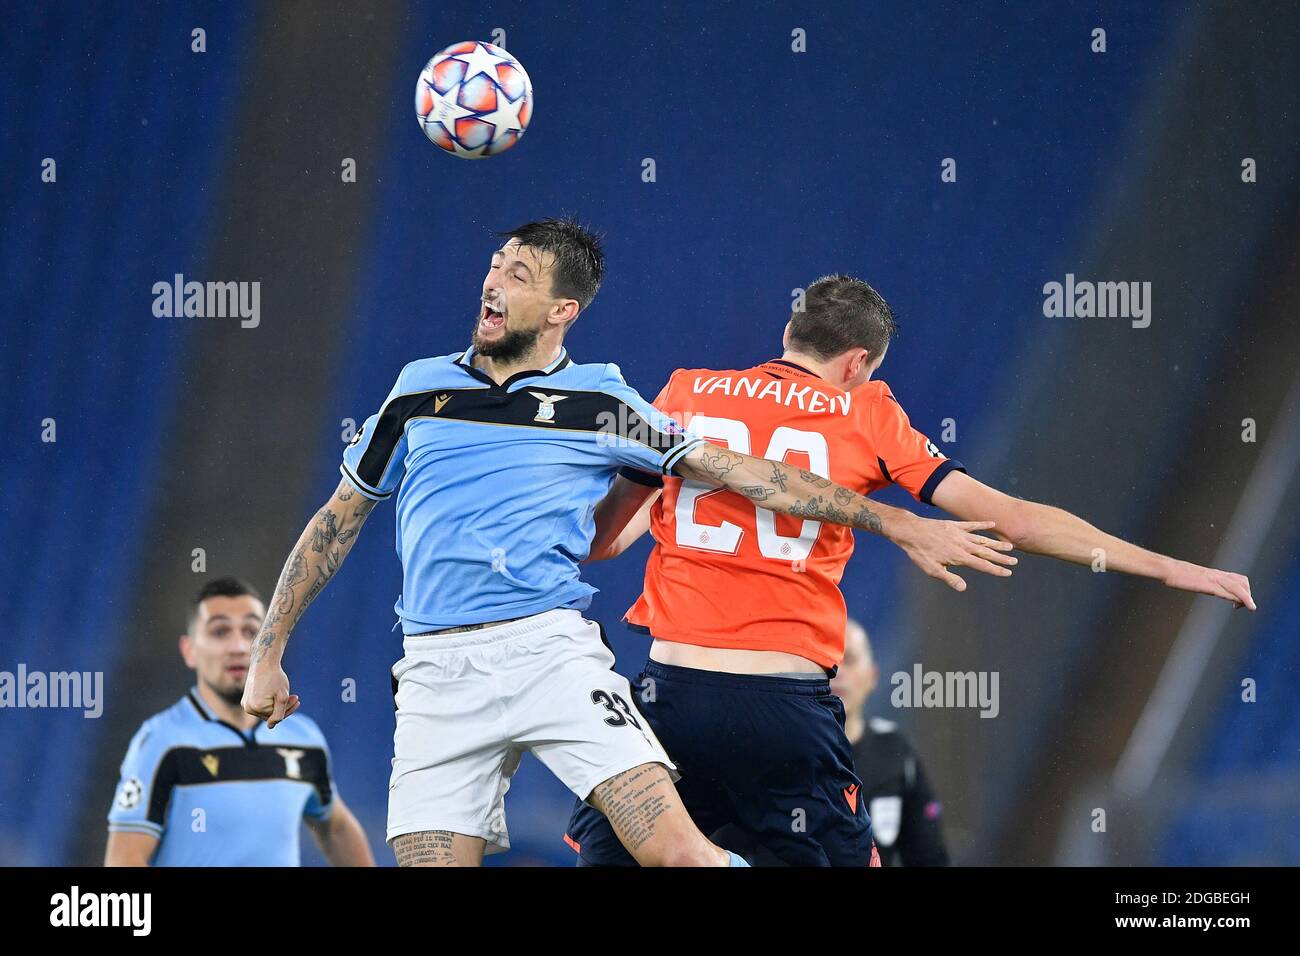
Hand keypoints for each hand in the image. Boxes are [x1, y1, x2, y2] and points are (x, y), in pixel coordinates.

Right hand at [242, 661, 300, 727]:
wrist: (263, 662)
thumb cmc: (275, 677)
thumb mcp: (282, 696)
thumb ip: (279, 713)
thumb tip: (271, 727)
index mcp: (256, 708)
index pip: (276, 717)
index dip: (288, 710)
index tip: (297, 699)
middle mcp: (248, 708)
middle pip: (270, 714)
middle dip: (284, 706)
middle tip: (295, 696)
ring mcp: (246, 704)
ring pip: (266, 710)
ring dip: (277, 704)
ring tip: (287, 693)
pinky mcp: (246, 699)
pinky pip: (261, 705)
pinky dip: (270, 700)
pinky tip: (276, 692)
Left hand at [893, 517, 1016, 591]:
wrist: (911, 531)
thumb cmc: (920, 553)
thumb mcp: (932, 569)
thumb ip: (949, 578)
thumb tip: (963, 588)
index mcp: (959, 557)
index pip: (982, 565)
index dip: (996, 570)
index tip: (1008, 573)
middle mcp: (963, 544)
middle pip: (986, 552)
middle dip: (1001, 557)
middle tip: (1015, 561)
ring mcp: (960, 533)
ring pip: (982, 539)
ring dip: (996, 542)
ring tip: (1010, 545)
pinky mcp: (955, 525)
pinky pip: (972, 525)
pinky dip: (982, 524)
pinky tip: (992, 524)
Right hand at [1165, 560, 1255, 609]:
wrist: (1168, 568)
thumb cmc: (1175, 573)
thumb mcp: (1190, 577)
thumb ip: (1199, 581)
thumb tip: (1198, 584)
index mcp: (1212, 573)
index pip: (1236, 578)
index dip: (1243, 588)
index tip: (1240, 601)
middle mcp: (1217, 575)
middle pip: (1242, 581)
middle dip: (1248, 594)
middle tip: (1245, 606)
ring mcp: (1214, 579)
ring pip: (1239, 586)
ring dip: (1248, 597)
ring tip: (1251, 607)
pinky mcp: (1210, 585)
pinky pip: (1229, 591)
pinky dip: (1240, 598)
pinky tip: (1241, 604)